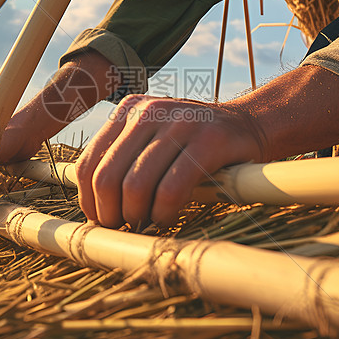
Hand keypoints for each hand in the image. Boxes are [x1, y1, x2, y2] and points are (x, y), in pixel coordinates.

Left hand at [74, 94, 266, 228]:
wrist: (251, 125)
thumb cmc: (194, 145)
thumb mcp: (153, 140)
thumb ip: (123, 162)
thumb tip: (93, 211)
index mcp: (129, 110)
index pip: (88, 164)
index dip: (90, 202)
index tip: (103, 221)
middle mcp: (149, 111)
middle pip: (107, 177)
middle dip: (111, 214)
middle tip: (124, 228)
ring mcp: (180, 122)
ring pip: (135, 185)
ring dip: (137, 216)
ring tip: (146, 224)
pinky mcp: (209, 140)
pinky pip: (171, 188)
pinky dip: (163, 212)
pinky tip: (166, 217)